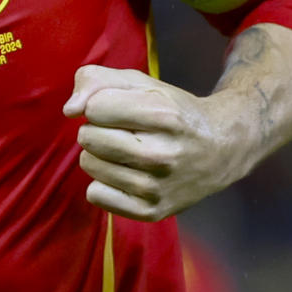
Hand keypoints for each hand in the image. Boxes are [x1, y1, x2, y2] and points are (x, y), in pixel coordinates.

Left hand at [62, 64, 250, 221]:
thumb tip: (70, 110)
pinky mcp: (152, 211)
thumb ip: (96, 80)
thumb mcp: (141, 83)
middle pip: (88, 137)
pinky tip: (126, 174)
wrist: (222, 149)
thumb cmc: (173, 111)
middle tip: (124, 131)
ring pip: (88, 164)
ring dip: (99, 154)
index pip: (94, 108)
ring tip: (127, 151)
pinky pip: (95, 195)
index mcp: (165, 116)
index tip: (120, 108)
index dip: (100, 104)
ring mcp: (158, 187)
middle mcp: (164, 154)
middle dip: (97, 128)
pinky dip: (102, 182)